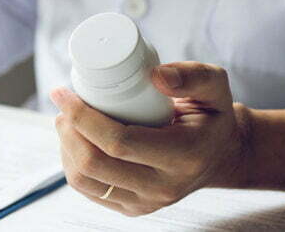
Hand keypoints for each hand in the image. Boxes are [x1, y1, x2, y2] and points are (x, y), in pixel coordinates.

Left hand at [51, 61, 249, 215]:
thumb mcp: (215, 86)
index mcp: (184, 155)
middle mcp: (164, 186)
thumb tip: (155, 76)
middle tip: (64, 106)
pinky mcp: (133, 208)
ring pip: (85, 180)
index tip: (64, 93)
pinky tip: (75, 141)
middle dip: (69, 131)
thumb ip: (193, 76)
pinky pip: (89, 190)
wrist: (220, 155)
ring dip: (66, 148)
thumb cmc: (212, 116)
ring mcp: (147, 202)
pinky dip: (72, 164)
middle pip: (95, 164)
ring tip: (67, 121)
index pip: (119, 142)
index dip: (83, 117)